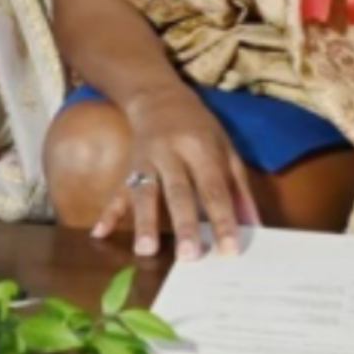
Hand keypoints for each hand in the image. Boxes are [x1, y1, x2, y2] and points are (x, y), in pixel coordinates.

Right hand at [91, 87, 258, 260]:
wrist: (158, 97)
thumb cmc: (198, 127)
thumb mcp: (226, 148)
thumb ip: (239, 188)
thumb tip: (253, 227)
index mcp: (200, 148)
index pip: (213, 188)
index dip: (222, 219)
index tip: (230, 249)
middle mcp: (170, 153)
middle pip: (177, 192)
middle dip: (183, 224)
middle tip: (189, 256)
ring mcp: (145, 160)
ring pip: (144, 192)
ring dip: (145, 222)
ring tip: (145, 250)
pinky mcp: (128, 166)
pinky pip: (117, 190)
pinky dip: (108, 212)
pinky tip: (100, 233)